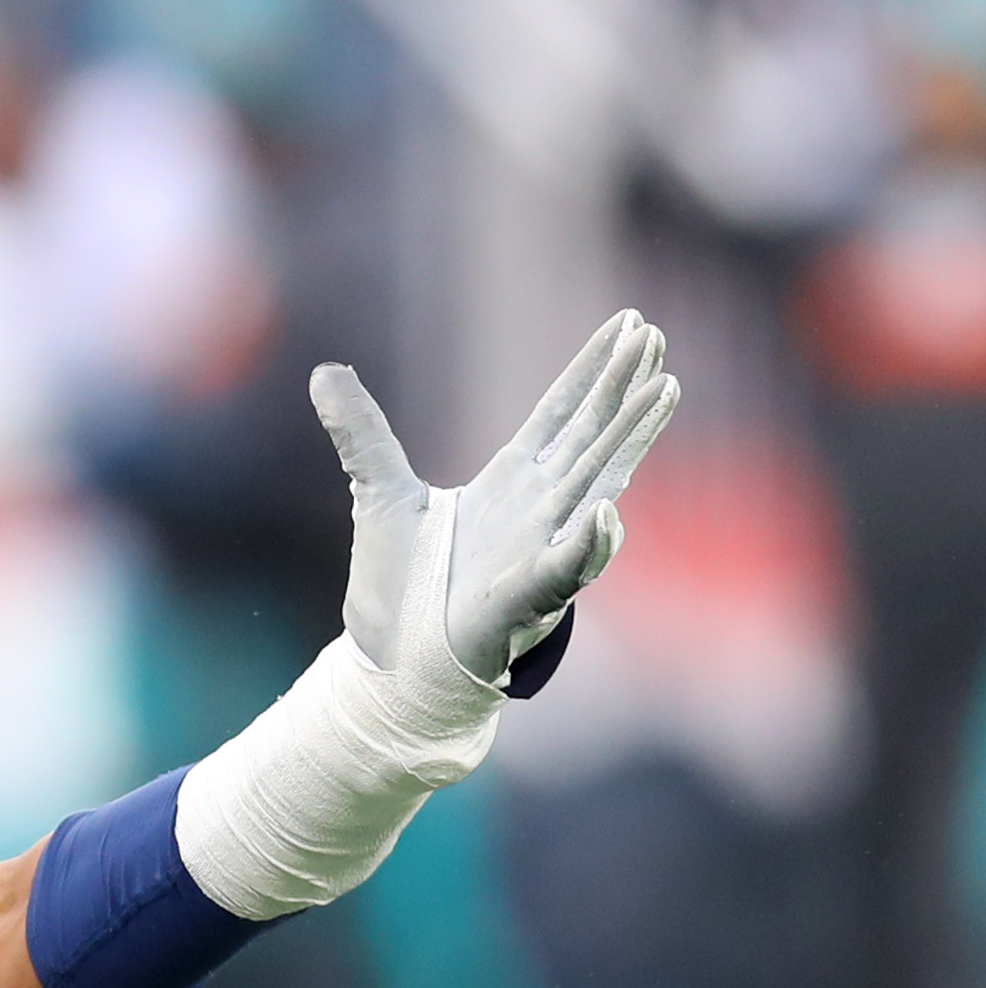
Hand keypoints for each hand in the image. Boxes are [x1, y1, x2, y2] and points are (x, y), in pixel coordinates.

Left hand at [314, 310, 678, 690]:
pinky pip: (567, 569)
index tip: (630, 325)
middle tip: (653, 336)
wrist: (392, 662)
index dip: (594, 370)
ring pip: (597, 487)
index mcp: (511, 482)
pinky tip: (609, 512)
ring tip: (663, 391)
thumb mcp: (375, 491)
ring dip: (631, 441)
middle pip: (592, 436)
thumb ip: (360, 433)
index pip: (562, 413)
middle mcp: (538, 509)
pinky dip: (590, 544)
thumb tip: (324, 372)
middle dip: (623, 387)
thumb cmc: (399, 587)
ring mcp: (538, 551)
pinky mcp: (526, 599)